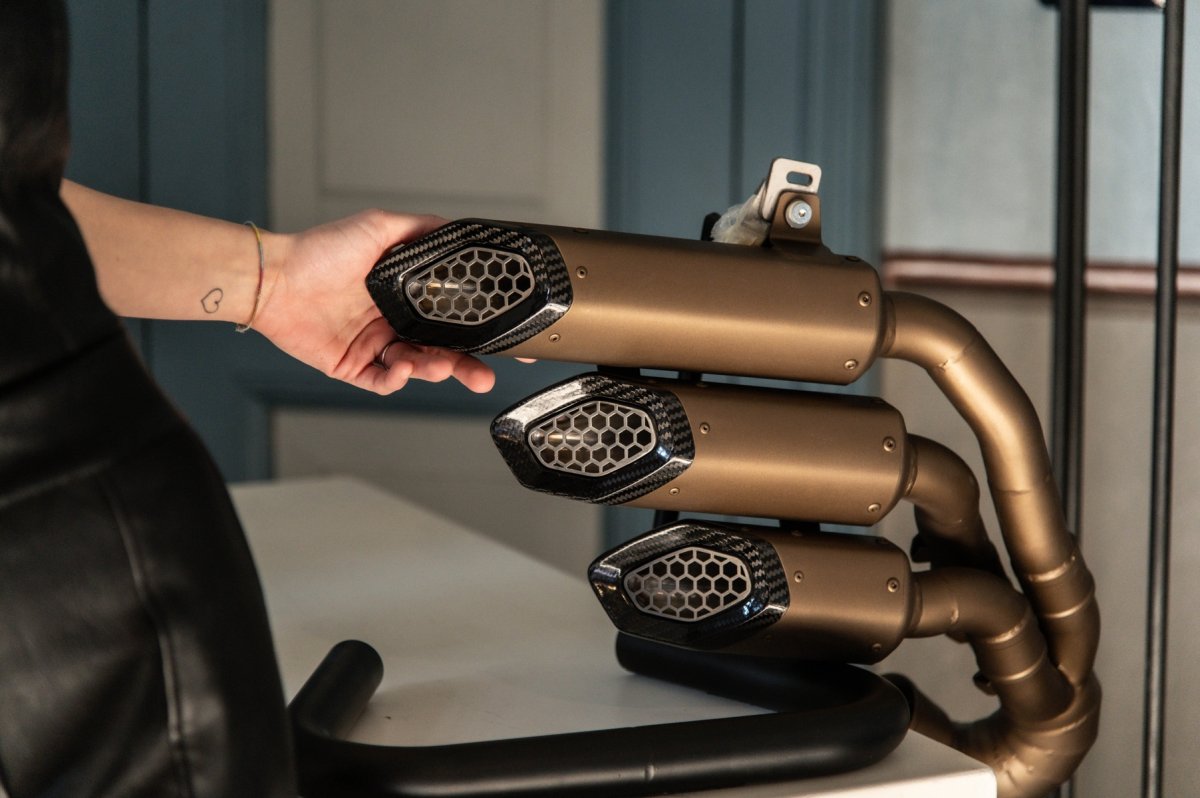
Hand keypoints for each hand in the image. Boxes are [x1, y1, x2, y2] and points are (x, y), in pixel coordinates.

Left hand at [252, 210, 495, 394]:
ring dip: (434, 370)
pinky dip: (396, 380)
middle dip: (466, 365)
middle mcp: (392, 321)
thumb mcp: (378, 227)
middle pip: (440, 350)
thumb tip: (457, 230)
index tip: (502, 339)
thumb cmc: (320, 250)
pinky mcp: (352, 365)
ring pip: (416, 367)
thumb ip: (420, 229)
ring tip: (441, 366)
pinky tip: (402, 370)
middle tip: (485, 374)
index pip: (450, 318)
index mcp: (405, 295)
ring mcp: (373, 345)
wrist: (275, 278)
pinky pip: (382, 381)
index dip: (476, 330)